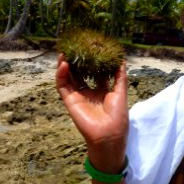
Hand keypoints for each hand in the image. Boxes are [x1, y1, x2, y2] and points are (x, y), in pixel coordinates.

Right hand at [56, 54, 127, 172]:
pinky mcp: (70, 101)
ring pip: (68, 78)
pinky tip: (64, 64)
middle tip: (75, 48)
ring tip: (65, 52)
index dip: (92, 62)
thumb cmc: (118, 115)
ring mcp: (78, 97)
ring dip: (65, 65)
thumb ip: (120, 76)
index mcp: (102, 91)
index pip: (94, 73)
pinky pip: (63, 86)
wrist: (109, 134)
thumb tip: (121, 60)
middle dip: (77, 61)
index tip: (91, 49)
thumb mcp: (121, 92)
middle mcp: (89, 93)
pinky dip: (61, 75)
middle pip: (79, 74)